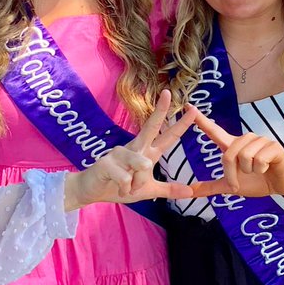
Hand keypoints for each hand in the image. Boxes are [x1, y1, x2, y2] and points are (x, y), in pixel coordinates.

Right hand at [64, 91, 195, 209]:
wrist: (90, 191)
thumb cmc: (118, 186)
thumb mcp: (147, 190)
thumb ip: (168, 190)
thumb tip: (190, 191)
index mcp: (146, 152)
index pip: (166, 136)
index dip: (180, 124)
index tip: (193, 109)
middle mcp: (135, 147)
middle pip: (150, 126)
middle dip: (160, 110)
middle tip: (167, 92)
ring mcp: (119, 152)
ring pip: (143, 165)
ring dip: (137, 183)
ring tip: (128, 188)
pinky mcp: (106, 162)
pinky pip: (126, 178)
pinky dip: (125, 188)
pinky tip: (117, 188)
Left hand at [186, 108, 283, 198]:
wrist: (283, 184)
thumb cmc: (257, 181)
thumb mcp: (231, 186)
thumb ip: (211, 187)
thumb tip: (190, 192)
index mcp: (233, 146)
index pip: (214, 131)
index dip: (201, 120)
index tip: (188, 107)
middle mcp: (245, 139)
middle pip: (228, 155)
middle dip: (232, 175)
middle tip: (238, 183)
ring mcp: (260, 140)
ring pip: (244, 157)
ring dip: (249, 171)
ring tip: (257, 171)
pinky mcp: (273, 146)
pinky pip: (259, 160)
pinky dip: (261, 170)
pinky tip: (268, 168)